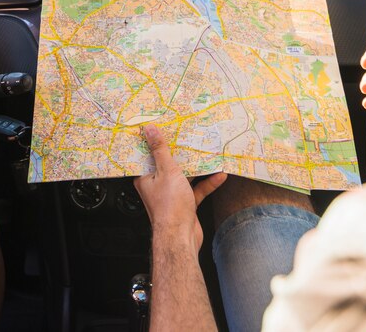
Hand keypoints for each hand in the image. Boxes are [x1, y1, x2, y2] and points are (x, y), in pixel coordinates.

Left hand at [134, 125, 226, 250]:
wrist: (181, 237)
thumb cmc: (169, 207)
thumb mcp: (167, 171)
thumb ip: (160, 150)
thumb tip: (150, 131)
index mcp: (145, 177)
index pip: (148, 155)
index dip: (155, 141)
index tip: (164, 128)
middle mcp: (156, 185)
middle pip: (168, 164)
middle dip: (180, 152)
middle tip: (189, 135)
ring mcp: (171, 194)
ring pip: (184, 176)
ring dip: (197, 167)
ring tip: (208, 153)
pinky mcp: (185, 203)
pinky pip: (197, 189)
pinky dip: (207, 183)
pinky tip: (219, 175)